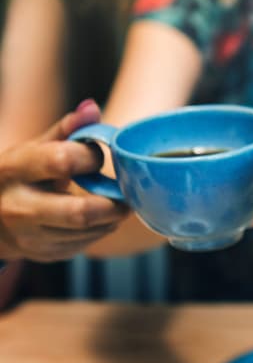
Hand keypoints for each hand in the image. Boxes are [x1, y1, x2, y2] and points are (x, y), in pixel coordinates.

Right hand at [0, 100, 129, 261]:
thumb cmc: (23, 174)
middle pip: (80, 213)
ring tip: (118, 203)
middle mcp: (17, 206)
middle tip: (128, 194)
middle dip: (114, 204)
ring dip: (112, 218)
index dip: (91, 157)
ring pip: (87, 232)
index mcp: (14, 169)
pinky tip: (101, 218)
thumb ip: (66, 129)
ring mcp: (28, 236)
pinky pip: (84, 245)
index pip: (61, 161)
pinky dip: (101, 230)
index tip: (99, 155)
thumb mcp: (35, 148)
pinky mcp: (43, 254)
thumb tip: (92, 108)